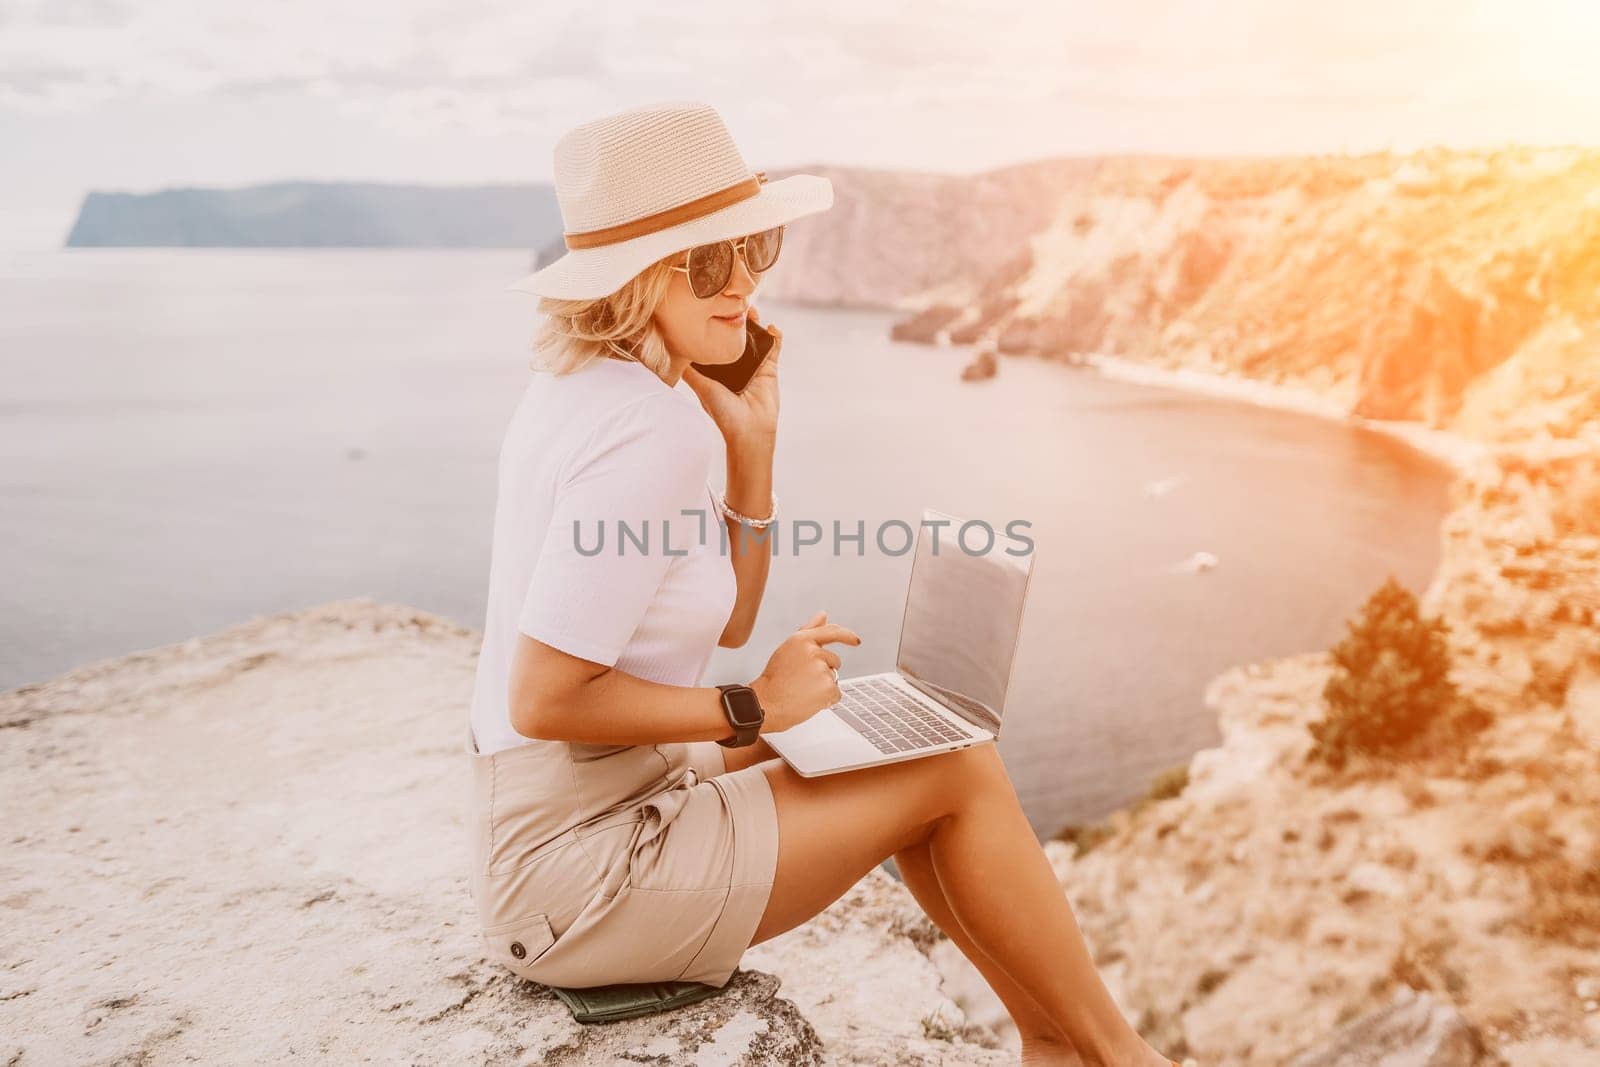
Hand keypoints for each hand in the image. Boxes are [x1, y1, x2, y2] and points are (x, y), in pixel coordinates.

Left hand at [681, 305, 780, 452]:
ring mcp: (754, 366)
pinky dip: (776, 337)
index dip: (716, 327)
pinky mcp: (770, 369)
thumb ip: (690, 373)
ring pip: (755, 339)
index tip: (712, 310)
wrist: (749, 430)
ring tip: (752, 309)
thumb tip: (672, 356)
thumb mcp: (703, 389)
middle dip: (736, 320)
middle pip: (736, 337)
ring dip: (755, 323)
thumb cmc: (724, 413)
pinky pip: (774, 348)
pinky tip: (773, 328)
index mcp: (719, 369)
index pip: (717, 343)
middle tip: (733, 304)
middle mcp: (736, 366)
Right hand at [749, 610, 860, 732]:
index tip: (856, 641)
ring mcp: (822, 669)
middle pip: (834, 661)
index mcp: (802, 640)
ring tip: (802, 690)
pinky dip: (826, 700)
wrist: (766, 704)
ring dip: (823, 686)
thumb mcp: (788, 649)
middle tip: (801, 680)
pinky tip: (808, 700)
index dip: (847, 636)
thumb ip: (809, 630)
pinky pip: (836, 694)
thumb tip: (823, 615)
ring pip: (834, 678)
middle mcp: (813, 652)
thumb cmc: (774, 678)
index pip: (832, 632)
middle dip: (823, 671)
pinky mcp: (828, 687)